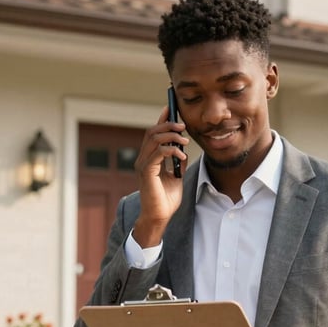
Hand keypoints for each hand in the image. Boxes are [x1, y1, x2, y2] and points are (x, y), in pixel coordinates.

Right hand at [132, 106, 188, 246]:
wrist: (159, 217)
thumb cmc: (166, 200)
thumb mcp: (176, 177)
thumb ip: (177, 162)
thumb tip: (183, 150)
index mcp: (149, 159)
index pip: (153, 134)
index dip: (161, 119)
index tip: (171, 109)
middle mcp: (143, 159)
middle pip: (152, 132)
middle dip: (167, 124)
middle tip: (182, 125)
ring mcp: (143, 165)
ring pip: (154, 139)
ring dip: (171, 136)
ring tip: (184, 140)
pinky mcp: (147, 172)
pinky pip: (158, 153)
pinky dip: (171, 150)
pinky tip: (181, 156)